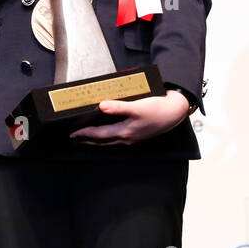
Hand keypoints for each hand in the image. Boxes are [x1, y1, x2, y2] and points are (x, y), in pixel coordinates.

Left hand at [69, 90, 190, 145]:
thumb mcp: (138, 106)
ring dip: (97, 139)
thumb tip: (101, 106)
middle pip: (102, 141)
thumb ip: (119, 107)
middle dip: (87, 140)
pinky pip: (117, 137)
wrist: (175, 112)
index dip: (85, 134)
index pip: (99, 135)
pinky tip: (107, 132)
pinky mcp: (137, 134)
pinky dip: (107, 136)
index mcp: (125, 132)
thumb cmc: (158, 109)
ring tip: (86, 137)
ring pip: (109, 141)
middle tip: (74, 139)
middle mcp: (127, 137)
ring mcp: (132, 137)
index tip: (72, 134)